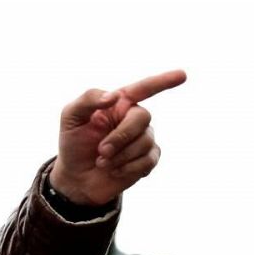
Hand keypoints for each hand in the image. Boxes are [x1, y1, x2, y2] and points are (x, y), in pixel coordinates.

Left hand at [51, 70, 186, 206]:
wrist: (76, 178)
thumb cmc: (73, 143)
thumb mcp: (70, 117)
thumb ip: (88, 99)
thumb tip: (113, 96)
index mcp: (120, 103)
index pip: (144, 88)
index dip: (164, 81)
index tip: (182, 75)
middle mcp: (134, 118)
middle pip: (143, 117)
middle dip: (122, 136)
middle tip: (101, 151)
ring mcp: (143, 139)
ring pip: (145, 141)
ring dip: (121, 155)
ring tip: (102, 162)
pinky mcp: (147, 159)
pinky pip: (148, 160)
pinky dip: (128, 168)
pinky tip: (114, 171)